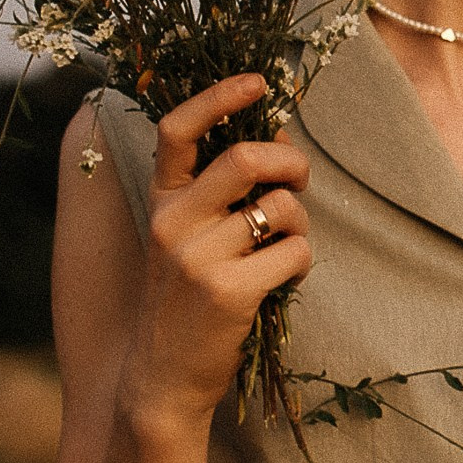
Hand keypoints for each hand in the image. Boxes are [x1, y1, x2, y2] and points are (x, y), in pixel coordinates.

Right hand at [120, 74, 312, 432]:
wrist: (160, 380)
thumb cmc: (185, 303)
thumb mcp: (187, 241)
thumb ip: (220, 193)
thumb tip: (277, 138)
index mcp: (160, 202)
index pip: (177, 129)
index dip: (219, 96)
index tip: (258, 82)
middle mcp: (172, 222)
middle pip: (244, 158)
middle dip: (290, 162)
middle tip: (299, 181)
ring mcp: (197, 257)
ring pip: (281, 208)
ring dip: (301, 222)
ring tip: (287, 246)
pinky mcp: (228, 292)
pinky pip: (294, 251)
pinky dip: (303, 261)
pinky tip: (285, 279)